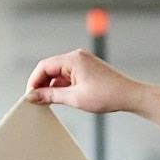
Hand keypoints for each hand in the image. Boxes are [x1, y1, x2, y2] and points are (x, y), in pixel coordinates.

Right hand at [25, 51, 159, 130]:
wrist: (130, 96)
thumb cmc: (107, 95)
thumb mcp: (74, 98)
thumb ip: (51, 96)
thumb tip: (34, 96)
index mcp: (73, 59)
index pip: (44, 66)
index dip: (34, 81)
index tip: (29, 96)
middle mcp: (77, 57)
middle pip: (50, 68)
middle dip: (41, 84)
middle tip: (36, 101)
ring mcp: (82, 62)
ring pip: (58, 73)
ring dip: (52, 86)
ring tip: (48, 102)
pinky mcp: (87, 70)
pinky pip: (68, 76)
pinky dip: (62, 86)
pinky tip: (60, 98)